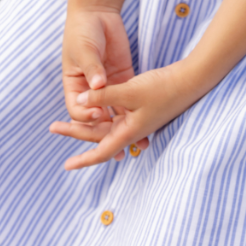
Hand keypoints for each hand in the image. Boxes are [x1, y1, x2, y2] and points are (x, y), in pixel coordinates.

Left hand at [50, 60, 201, 169]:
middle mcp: (133, 129)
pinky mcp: (143, 108)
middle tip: (54, 127)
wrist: (190, 79)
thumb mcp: (129, 90)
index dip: (83, 159)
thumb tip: (80, 103)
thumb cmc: (162, 87)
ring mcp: (138, 119)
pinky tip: (97, 107)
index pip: (101, 151)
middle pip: (100, 136)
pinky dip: (104, 113)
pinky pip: (118, 116)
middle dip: (77, 132)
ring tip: (71, 118)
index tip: (66, 165)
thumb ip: (103, 95)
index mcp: (129, 131)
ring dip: (90, 123)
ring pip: (108, 126)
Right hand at [57, 4, 148, 159]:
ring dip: (123, 128)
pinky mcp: (122, 78)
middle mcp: (90, 90)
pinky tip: (145, 124)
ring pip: (114, 112)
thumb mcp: (84, 49)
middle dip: (106, 133)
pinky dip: (133, 112)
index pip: (78, 110)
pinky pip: (127, 99)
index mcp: (74, 85)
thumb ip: (92, 68)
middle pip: (97, 117)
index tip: (99, 115)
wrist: (96, 11)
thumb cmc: (83, 30)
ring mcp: (107, 85)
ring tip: (136, 145)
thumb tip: (97, 85)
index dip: (87, 117)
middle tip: (119, 149)